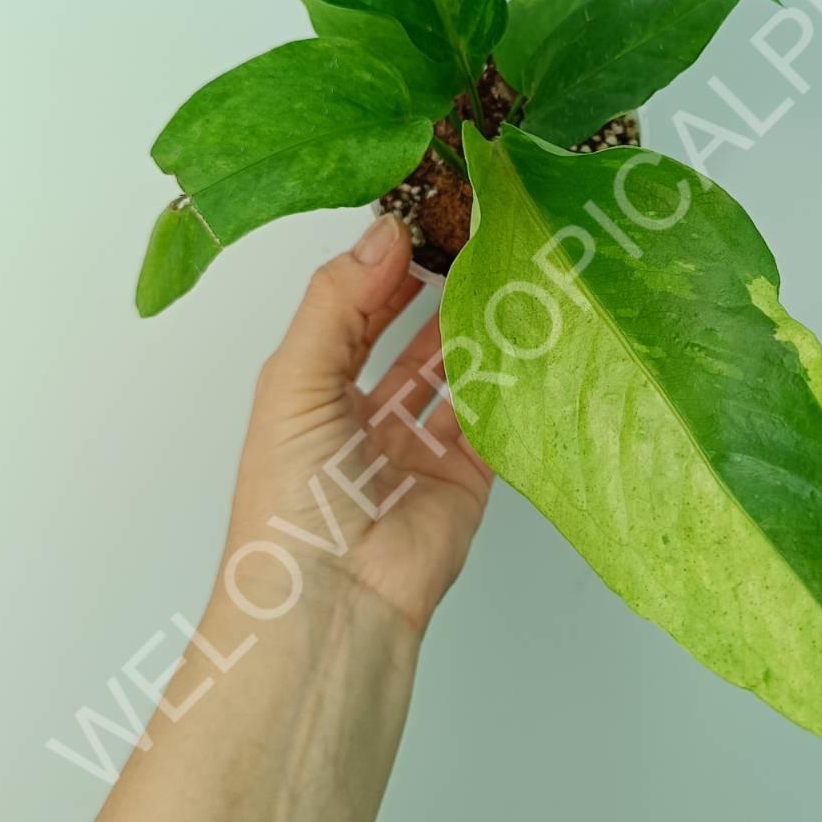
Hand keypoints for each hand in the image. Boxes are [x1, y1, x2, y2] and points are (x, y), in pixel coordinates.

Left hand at [225, 215, 492, 633]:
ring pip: (456, 376)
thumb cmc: (293, 498)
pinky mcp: (467, 477)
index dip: (381, 269)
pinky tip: (528, 336)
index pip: (353, 314)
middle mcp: (365, 419)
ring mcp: (419, 449)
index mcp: (313, 394)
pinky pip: (495, 419)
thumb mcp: (297, 379)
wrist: (334, 600)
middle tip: (475, 242)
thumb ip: (340, 302)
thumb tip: (383, 232)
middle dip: (437, 294)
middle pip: (409, 341)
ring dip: (478, 331)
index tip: (420, 221)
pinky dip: (512, 382)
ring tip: (508, 276)